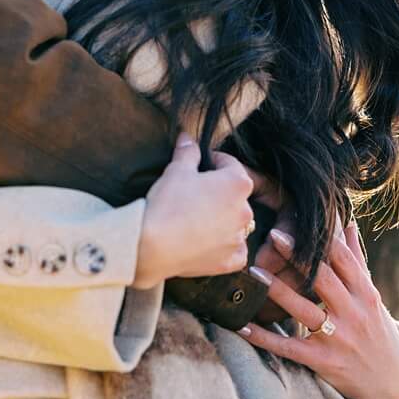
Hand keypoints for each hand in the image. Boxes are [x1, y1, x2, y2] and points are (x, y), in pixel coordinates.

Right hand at [134, 135, 256, 284]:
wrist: (152, 246)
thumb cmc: (166, 204)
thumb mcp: (176, 170)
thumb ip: (187, 152)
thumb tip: (187, 138)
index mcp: (238, 183)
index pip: (230, 165)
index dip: (214, 162)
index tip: (201, 165)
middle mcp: (246, 210)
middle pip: (235, 195)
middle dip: (218, 192)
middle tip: (193, 195)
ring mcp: (239, 237)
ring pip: (235, 223)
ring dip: (222, 219)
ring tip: (197, 219)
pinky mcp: (231, 260)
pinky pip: (235, 250)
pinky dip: (224, 246)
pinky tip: (207, 243)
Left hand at [239, 217, 398, 398]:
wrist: (391, 386)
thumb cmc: (377, 334)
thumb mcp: (371, 298)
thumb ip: (357, 263)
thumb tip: (348, 224)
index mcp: (365, 294)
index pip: (343, 260)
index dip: (321, 240)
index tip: (296, 222)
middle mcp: (354, 314)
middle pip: (323, 280)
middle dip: (298, 257)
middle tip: (271, 235)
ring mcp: (339, 339)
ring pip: (304, 311)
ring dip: (278, 291)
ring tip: (254, 272)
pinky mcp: (324, 363)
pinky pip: (289, 348)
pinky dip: (264, 337)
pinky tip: (242, 326)